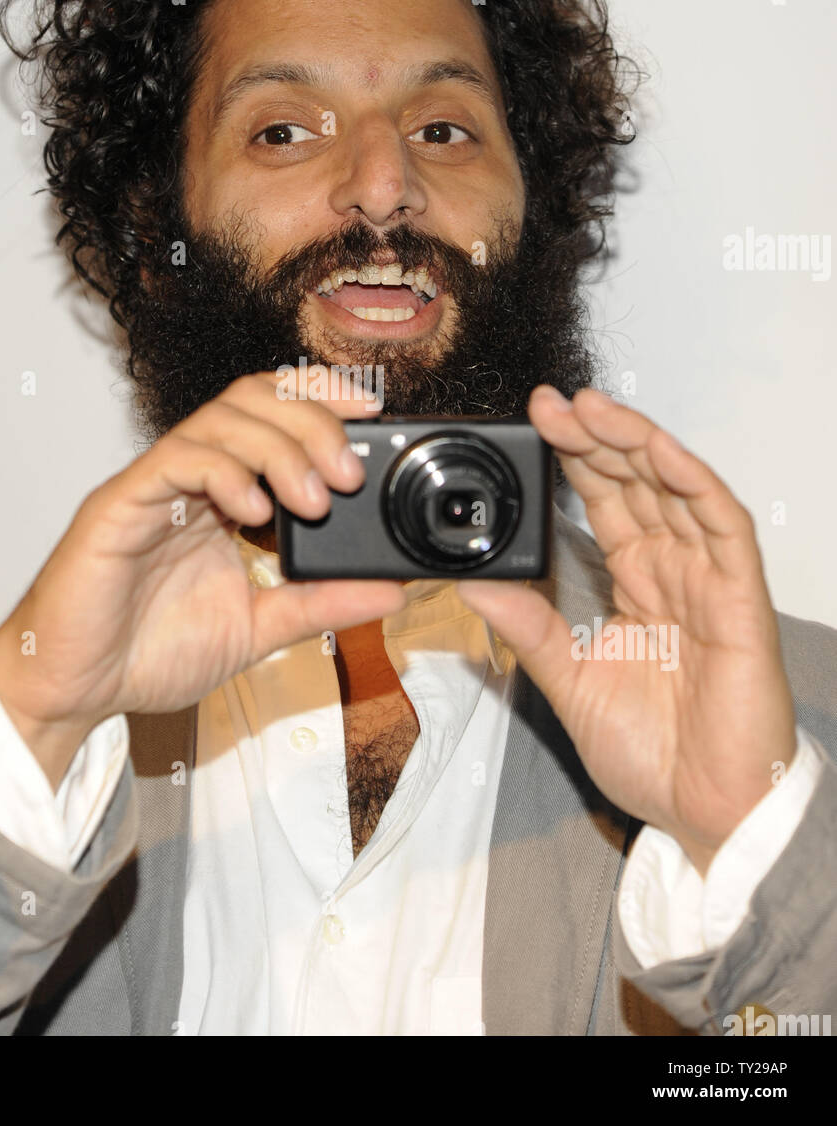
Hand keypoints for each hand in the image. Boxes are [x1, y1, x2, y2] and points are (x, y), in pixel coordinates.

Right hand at [0, 369, 404, 788]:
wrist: (75, 691)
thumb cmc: (147, 652)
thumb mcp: (258, 629)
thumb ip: (320, 605)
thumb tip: (389, 592)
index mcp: (223, 496)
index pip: (275, 415)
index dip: (323, 401)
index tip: (373, 418)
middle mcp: (191, 479)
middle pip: (254, 400)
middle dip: (312, 421)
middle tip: (349, 473)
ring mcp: (155, 486)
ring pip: (220, 420)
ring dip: (279, 448)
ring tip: (313, 499)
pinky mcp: (121, 504)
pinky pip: (175, 461)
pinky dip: (223, 474)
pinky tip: (252, 512)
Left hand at [456, 385, 796, 876]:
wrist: (705, 813)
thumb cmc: (652, 753)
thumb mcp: (570, 681)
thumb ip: (530, 629)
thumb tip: (474, 584)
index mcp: (636, 584)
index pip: (604, 501)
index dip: (574, 457)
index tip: (533, 424)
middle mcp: (673, 571)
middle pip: (635, 481)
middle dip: (593, 435)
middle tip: (548, 402)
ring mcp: (708, 580)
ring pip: (675, 488)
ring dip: (635, 442)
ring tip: (589, 408)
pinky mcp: (740, 599)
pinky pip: (721, 527)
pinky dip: (691, 483)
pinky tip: (657, 451)